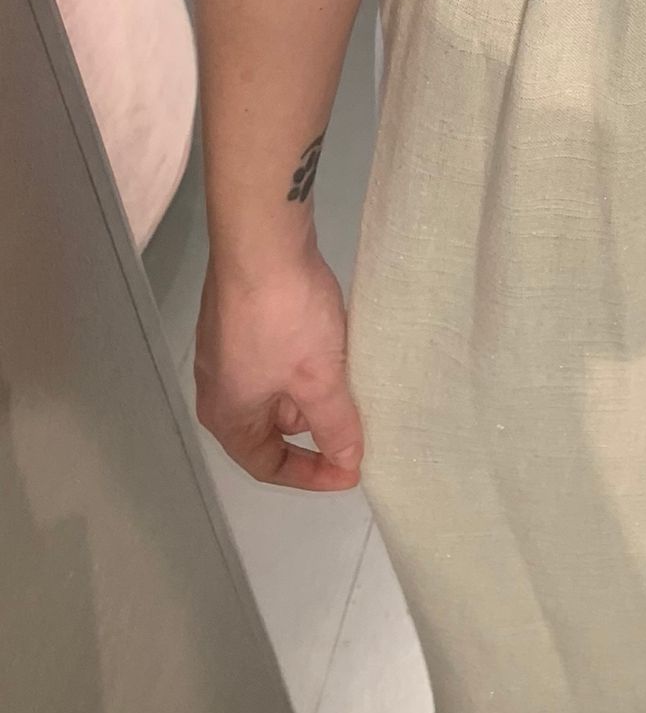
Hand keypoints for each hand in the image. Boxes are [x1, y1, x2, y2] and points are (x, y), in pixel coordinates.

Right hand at [194, 246, 363, 490]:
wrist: (261, 238)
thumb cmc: (285, 318)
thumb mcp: (319, 379)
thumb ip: (336, 425)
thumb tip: (349, 461)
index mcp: (227, 414)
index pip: (267, 464)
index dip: (312, 474)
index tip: (352, 468)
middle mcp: (219, 386)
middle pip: (271, 427)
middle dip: (315, 428)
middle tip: (359, 421)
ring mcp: (228, 347)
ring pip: (277, 388)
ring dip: (314, 391)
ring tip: (355, 381)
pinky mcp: (243, 315)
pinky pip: (278, 356)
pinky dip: (307, 360)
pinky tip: (338, 344)